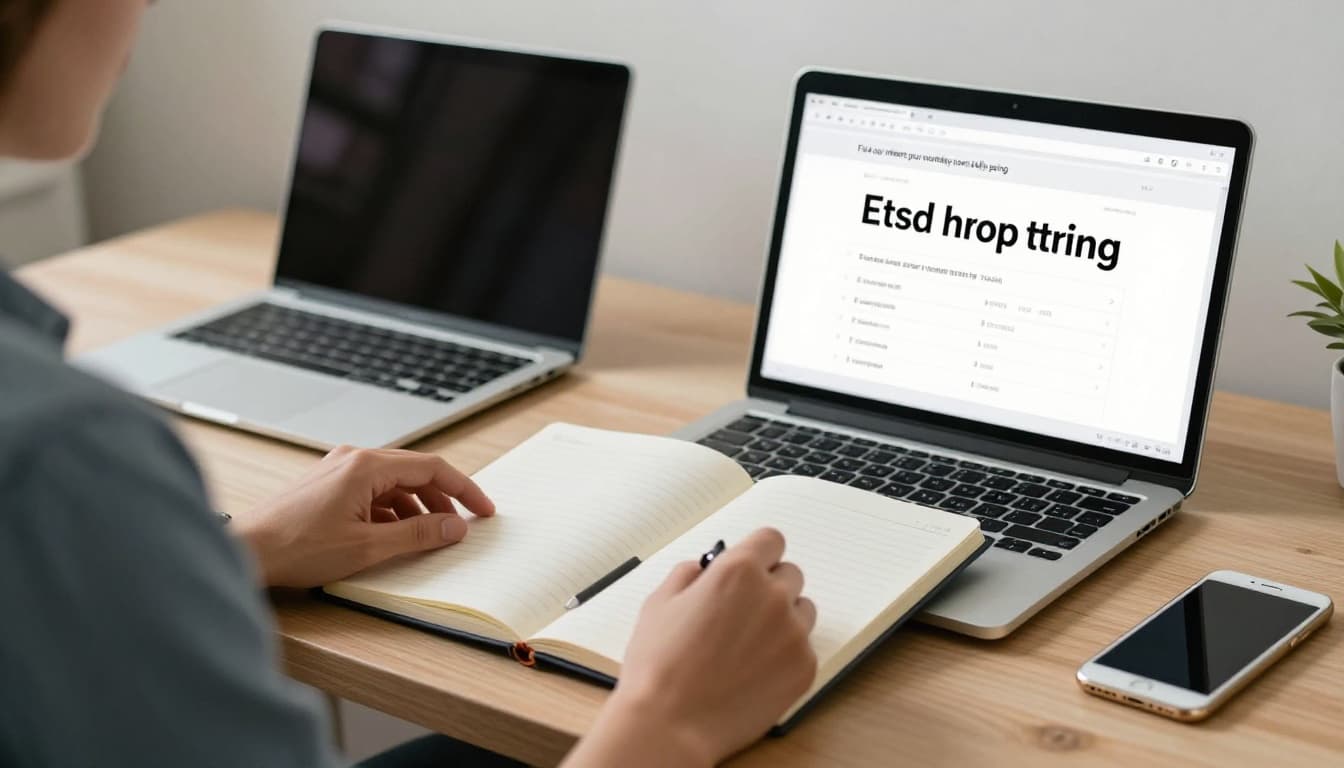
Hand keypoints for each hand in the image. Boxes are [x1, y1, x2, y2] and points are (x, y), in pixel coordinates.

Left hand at [235, 446, 493, 587]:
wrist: (245, 550)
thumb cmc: (295, 547)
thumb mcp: (367, 547)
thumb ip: (417, 535)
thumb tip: (454, 527)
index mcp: (367, 467)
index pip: (432, 468)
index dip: (464, 489)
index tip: (483, 511)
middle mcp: (354, 460)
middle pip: (415, 473)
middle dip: (442, 501)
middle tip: (461, 527)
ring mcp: (339, 471)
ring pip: (394, 484)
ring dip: (417, 509)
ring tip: (429, 538)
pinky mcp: (328, 486)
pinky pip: (374, 492)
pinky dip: (392, 512)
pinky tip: (394, 537)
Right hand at [565, 528, 816, 766]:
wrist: (670, 725)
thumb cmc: (658, 666)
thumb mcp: (659, 604)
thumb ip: (688, 575)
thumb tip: (704, 569)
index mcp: (738, 571)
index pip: (771, 540)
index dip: (758, 553)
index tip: (751, 566)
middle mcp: (773, 597)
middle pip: (790, 574)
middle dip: (769, 586)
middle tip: (743, 612)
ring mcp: (793, 634)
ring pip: (802, 611)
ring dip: (782, 619)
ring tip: (748, 645)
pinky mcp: (804, 668)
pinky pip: (804, 648)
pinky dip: (785, 655)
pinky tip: (754, 672)